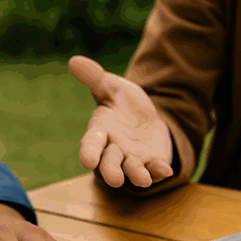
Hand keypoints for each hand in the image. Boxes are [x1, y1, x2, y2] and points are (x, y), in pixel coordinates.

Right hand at [68, 55, 172, 187]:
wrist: (148, 118)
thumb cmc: (123, 104)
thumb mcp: (112, 87)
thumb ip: (95, 77)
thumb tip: (74, 60)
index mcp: (100, 131)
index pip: (91, 143)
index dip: (89, 152)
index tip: (87, 161)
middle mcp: (113, 150)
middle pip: (108, 164)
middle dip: (111, 171)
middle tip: (114, 179)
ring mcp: (132, 159)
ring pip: (131, 171)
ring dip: (136, 176)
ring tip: (143, 179)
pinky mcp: (151, 163)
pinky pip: (154, 170)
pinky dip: (158, 172)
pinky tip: (165, 170)